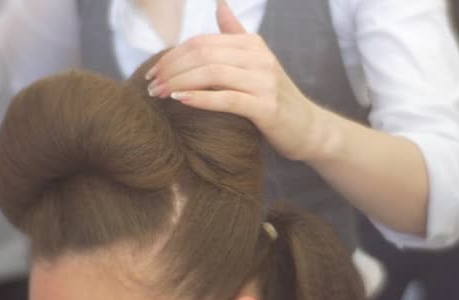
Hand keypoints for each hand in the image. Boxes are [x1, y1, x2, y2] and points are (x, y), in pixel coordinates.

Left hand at [145, 0, 324, 160]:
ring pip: (212, 73)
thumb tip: (219, 4)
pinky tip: (180, 99)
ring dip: (178, 82)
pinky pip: (226, 98)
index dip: (172, 55)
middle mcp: (260, 58)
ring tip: (158, 94)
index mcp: (253, 45)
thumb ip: (236, 34)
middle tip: (150, 84)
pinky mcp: (266, 107)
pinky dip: (200, 97)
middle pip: (203, 54)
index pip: (202, 42)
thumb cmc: (275, 98)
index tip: (153, 71)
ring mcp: (264, 81)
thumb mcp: (257, 62)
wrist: (308, 128)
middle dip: (171, 68)